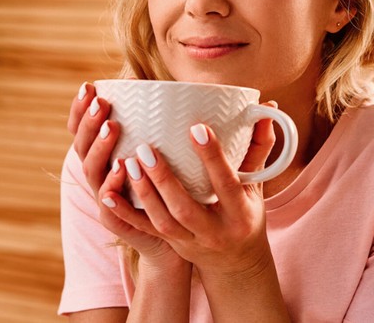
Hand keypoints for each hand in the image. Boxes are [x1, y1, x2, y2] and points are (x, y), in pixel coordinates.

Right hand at [67, 82, 185, 266]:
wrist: (177, 237)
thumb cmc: (171, 187)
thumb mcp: (163, 152)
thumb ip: (161, 125)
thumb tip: (178, 85)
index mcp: (105, 158)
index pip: (82, 131)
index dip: (80, 111)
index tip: (89, 86)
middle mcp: (100, 177)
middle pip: (83, 148)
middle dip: (89, 123)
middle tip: (103, 103)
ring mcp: (107, 201)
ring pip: (93, 174)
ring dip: (100, 149)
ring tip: (112, 128)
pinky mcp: (120, 223)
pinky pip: (110, 206)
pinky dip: (113, 188)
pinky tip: (120, 169)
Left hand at [100, 105, 278, 277]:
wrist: (236, 262)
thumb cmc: (246, 214)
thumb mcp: (256, 186)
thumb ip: (258, 149)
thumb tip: (267, 110)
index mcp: (240, 213)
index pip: (226, 183)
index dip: (213, 158)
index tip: (196, 128)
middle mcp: (214, 231)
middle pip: (186, 207)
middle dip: (165, 179)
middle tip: (146, 148)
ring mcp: (190, 241)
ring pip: (163, 220)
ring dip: (144, 193)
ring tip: (128, 163)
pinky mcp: (170, 244)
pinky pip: (145, 230)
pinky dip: (125, 213)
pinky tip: (106, 193)